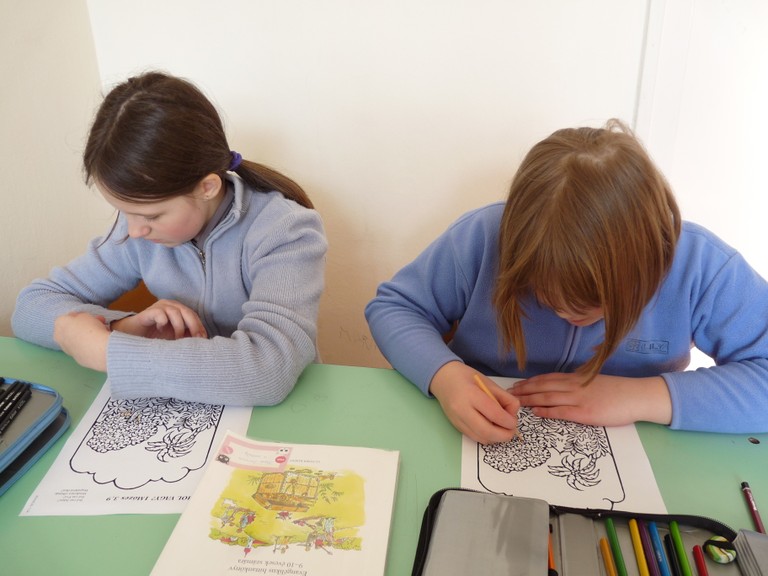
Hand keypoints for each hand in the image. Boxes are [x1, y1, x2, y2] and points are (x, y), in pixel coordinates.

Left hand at [54, 312, 109, 371]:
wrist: (96, 349)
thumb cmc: (90, 328)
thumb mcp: (86, 314)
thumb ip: (81, 316)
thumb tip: (80, 320)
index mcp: (59, 323)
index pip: (68, 316)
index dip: (80, 315)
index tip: (89, 316)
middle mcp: (59, 336)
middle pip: (72, 329)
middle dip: (85, 325)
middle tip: (98, 323)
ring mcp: (67, 349)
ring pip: (77, 339)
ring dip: (88, 335)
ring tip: (103, 332)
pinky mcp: (76, 358)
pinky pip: (83, 348)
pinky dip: (89, 345)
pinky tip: (100, 343)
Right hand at [111, 299, 206, 339]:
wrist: (131, 336)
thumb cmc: (154, 337)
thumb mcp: (174, 338)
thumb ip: (186, 336)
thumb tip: (202, 341)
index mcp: (178, 310)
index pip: (193, 315)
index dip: (199, 326)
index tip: (203, 339)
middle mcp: (169, 305)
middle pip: (187, 312)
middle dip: (193, 326)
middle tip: (196, 340)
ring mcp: (158, 307)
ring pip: (175, 312)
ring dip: (179, 327)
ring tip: (177, 339)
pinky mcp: (148, 312)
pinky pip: (160, 314)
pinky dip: (163, 322)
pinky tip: (160, 331)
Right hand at [429, 361, 520, 443]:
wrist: (443, 379)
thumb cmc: (467, 377)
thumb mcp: (488, 382)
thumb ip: (504, 398)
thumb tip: (513, 414)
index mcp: (471, 394)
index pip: (494, 414)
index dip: (508, 421)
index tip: (514, 421)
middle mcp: (462, 410)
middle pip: (487, 431)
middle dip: (504, 435)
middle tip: (511, 430)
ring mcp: (457, 420)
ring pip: (481, 438)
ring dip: (496, 438)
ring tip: (501, 429)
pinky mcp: (456, 427)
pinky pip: (475, 438)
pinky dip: (486, 437)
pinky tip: (491, 429)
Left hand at [513, 372, 671, 425]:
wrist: (636, 396)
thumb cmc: (617, 391)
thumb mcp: (593, 381)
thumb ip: (577, 383)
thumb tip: (562, 385)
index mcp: (575, 378)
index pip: (547, 378)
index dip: (529, 382)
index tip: (516, 385)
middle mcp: (573, 386)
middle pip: (542, 387)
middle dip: (524, 390)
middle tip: (508, 394)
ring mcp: (578, 399)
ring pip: (548, 397)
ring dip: (530, 400)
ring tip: (515, 403)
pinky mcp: (585, 412)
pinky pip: (561, 411)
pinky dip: (546, 411)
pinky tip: (535, 412)